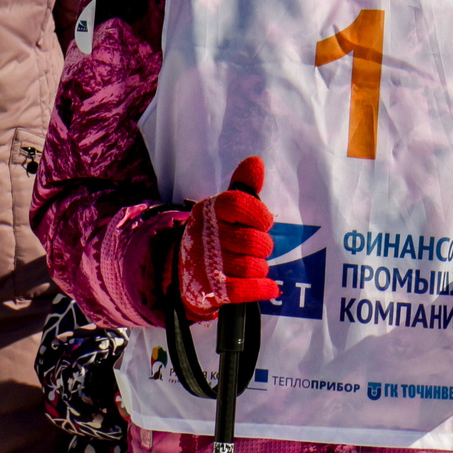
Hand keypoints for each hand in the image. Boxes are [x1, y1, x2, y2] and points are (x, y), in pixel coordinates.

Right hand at [176, 157, 277, 321]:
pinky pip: (244, 290)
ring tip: (252, 265)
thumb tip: (256, 162)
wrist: (183, 272)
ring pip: (251, 266)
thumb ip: (242, 188)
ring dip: (259, 268)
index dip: (259, 213)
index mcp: (208, 212)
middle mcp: (205, 236)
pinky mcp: (211, 290)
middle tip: (258, 247)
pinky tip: (269, 287)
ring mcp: (206, 265)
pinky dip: (262, 288)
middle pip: (252, 240)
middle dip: (263, 245)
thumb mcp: (223, 210)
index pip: (237, 204)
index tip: (264, 222)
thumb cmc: (214, 236)